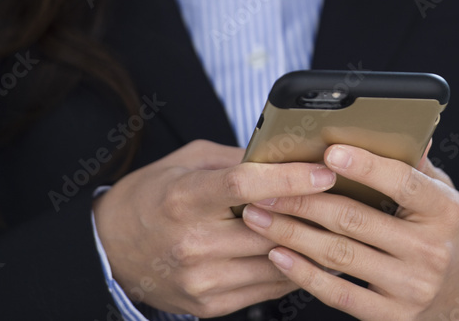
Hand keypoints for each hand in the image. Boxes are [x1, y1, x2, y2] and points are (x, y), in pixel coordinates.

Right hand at [92, 139, 336, 316]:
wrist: (109, 250)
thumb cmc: (152, 196)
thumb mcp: (186, 162)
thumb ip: (235, 159)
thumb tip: (285, 154)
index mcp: (184, 198)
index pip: (246, 186)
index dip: (290, 178)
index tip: (325, 170)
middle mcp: (192, 242)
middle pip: (269, 229)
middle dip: (314, 212)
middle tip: (349, 196)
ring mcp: (201, 278)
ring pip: (276, 263)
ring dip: (312, 244)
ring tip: (342, 225)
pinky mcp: (210, 304)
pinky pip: (268, 288)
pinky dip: (294, 269)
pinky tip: (314, 253)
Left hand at [239, 144, 458, 320]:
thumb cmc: (439, 232)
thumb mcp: (440, 195)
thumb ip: (416, 165)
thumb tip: (400, 128)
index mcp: (444, 210)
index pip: (403, 183)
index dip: (365, 167)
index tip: (328, 152)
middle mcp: (430, 250)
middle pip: (356, 220)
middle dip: (304, 202)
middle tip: (266, 189)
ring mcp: (410, 287)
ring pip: (340, 255)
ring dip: (292, 234)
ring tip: (259, 217)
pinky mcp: (390, 316)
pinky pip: (338, 293)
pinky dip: (303, 274)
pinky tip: (278, 254)